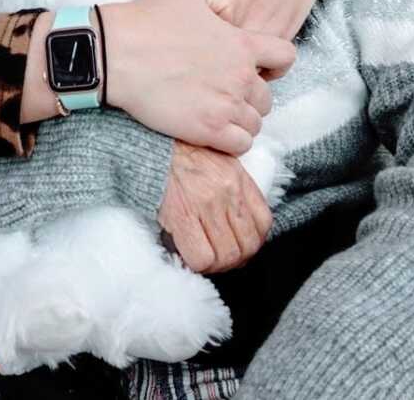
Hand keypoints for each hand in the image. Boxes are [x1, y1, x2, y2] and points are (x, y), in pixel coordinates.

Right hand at [101, 0, 294, 153]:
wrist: (114, 53)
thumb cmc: (147, 20)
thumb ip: (223, 0)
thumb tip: (233, 16)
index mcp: (241, 45)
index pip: (286, 58)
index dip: (275, 64)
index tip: (259, 68)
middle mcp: (239, 77)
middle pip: (267, 98)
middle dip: (250, 95)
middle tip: (224, 92)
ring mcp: (225, 107)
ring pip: (255, 124)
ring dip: (240, 119)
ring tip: (216, 113)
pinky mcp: (206, 130)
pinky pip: (240, 145)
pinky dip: (232, 141)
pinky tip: (213, 130)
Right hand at [157, 142, 271, 272]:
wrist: (150, 148)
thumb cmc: (180, 155)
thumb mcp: (218, 160)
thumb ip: (234, 186)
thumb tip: (239, 220)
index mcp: (237, 177)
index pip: (263, 223)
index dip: (253, 242)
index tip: (241, 245)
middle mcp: (227, 191)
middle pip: (247, 245)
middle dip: (236, 260)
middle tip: (221, 258)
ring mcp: (206, 205)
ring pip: (226, 256)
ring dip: (217, 265)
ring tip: (205, 258)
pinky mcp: (182, 216)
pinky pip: (202, 257)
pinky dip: (198, 264)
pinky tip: (190, 255)